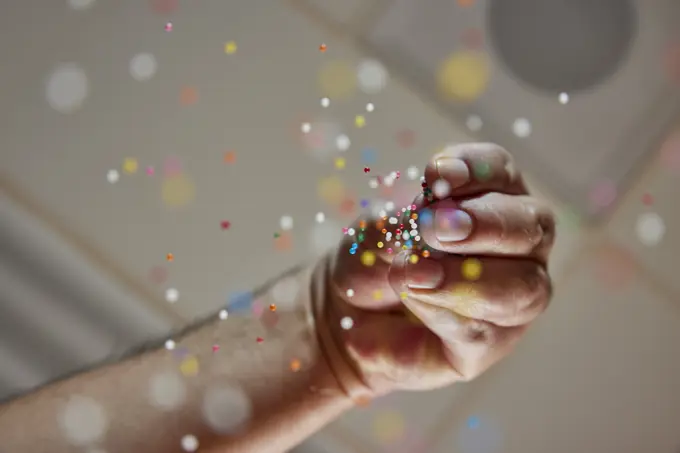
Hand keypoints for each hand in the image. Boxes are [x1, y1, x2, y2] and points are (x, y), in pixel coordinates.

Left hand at [320, 143, 554, 399]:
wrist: (350, 317)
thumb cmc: (376, 260)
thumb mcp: (377, 232)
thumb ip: (401, 225)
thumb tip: (429, 225)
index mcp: (491, 197)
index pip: (500, 171)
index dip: (475, 168)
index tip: (437, 175)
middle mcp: (517, 244)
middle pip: (532, 225)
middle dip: (483, 223)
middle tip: (433, 227)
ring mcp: (514, 296)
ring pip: (523, 285)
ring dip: (465, 277)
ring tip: (413, 275)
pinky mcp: (492, 342)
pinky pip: (483, 329)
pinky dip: (442, 311)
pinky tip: (412, 299)